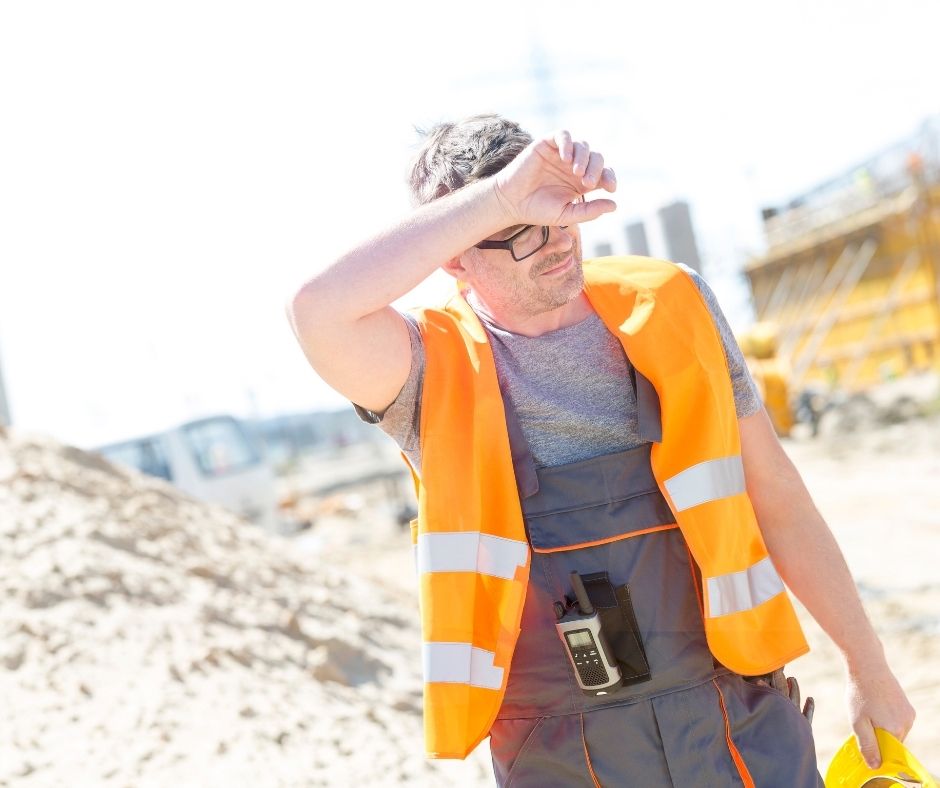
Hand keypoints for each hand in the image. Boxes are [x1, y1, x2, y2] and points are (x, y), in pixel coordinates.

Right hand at [493, 130, 616, 227]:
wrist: (511, 203)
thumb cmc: (537, 210)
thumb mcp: (567, 214)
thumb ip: (590, 211)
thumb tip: (614, 205)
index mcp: (581, 182)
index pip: (604, 174)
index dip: (610, 178)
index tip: (611, 188)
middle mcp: (574, 166)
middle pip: (597, 158)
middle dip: (596, 169)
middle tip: (587, 183)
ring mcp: (561, 154)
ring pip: (582, 146)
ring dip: (583, 158)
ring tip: (576, 173)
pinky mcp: (547, 144)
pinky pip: (563, 136)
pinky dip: (568, 144)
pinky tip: (566, 159)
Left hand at [845, 663, 915, 767]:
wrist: (867, 666)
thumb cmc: (860, 693)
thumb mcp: (857, 722)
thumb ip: (867, 745)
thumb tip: (875, 766)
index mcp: (895, 730)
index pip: (888, 752)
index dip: (875, 749)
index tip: (864, 740)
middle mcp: (907, 724)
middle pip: (891, 741)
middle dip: (877, 736)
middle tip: (863, 720)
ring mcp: (908, 714)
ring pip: (894, 730)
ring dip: (881, 725)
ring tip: (868, 708)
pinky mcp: (907, 706)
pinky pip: (896, 720)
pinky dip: (885, 716)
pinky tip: (875, 703)